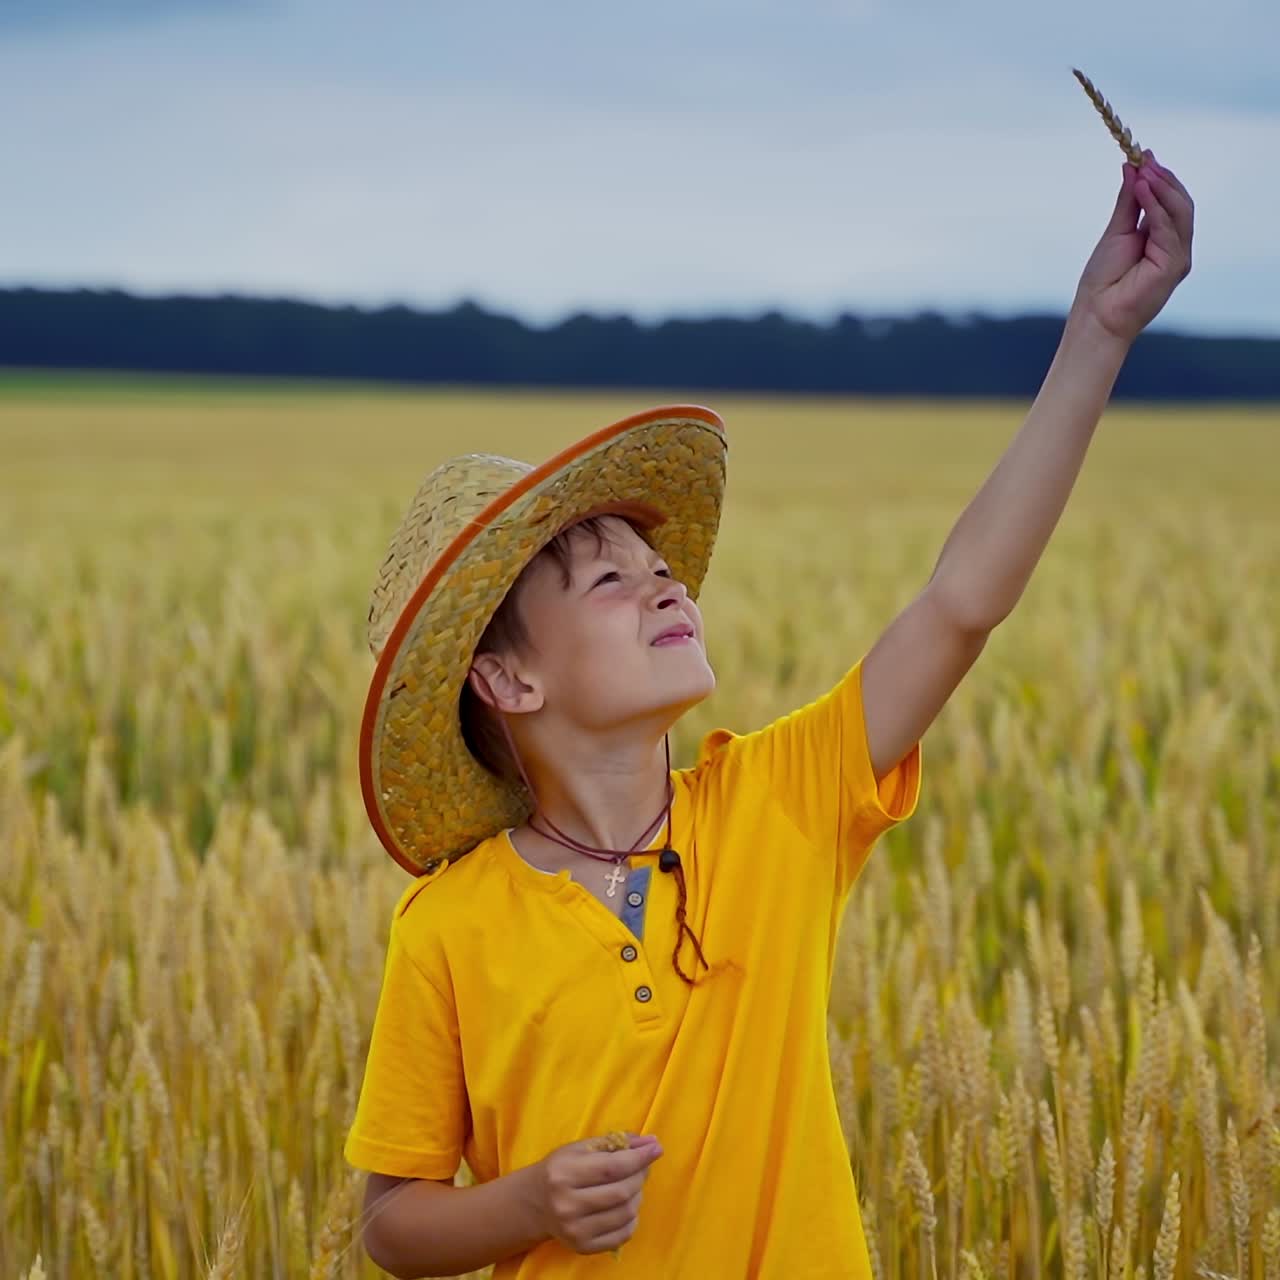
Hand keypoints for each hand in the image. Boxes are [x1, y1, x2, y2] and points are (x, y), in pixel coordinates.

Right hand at [532, 1133, 663, 1254]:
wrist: (536, 1203)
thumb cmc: (561, 1169)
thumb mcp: (581, 1148)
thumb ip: (616, 1142)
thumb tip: (651, 1142)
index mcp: (564, 1174)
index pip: (612, 1167)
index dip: (639, 1158)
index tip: (656, 1148)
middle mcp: (567, 1205)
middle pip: (621, 1192)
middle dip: (640, 1175)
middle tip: (643, 1165)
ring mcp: (575, 1230)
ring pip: (626, 1213)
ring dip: (638, 1195)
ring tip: (633, 1184)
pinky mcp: (583, 1247)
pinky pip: (623, 1234)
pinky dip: (632, 1218)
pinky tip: (626, 1205)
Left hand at [1071, 149, 1194, 344]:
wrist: (1097, 315)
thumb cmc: (1103, 281)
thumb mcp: (1116, 232)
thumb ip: (1128, 202)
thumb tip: (1132, 168)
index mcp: (1161, 239)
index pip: (1169, 201)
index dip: (1159, 177)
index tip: (1143, 155)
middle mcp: (1174, 247)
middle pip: (1180, 203)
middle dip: (1163, 178)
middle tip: (1144, 159)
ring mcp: (1178, 256)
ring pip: (1180, 212)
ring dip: (1161, 188)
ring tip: (1143, 171)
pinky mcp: (1175, 264)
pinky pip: (1169, 228)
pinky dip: (1156, 205)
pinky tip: (1141, 190)